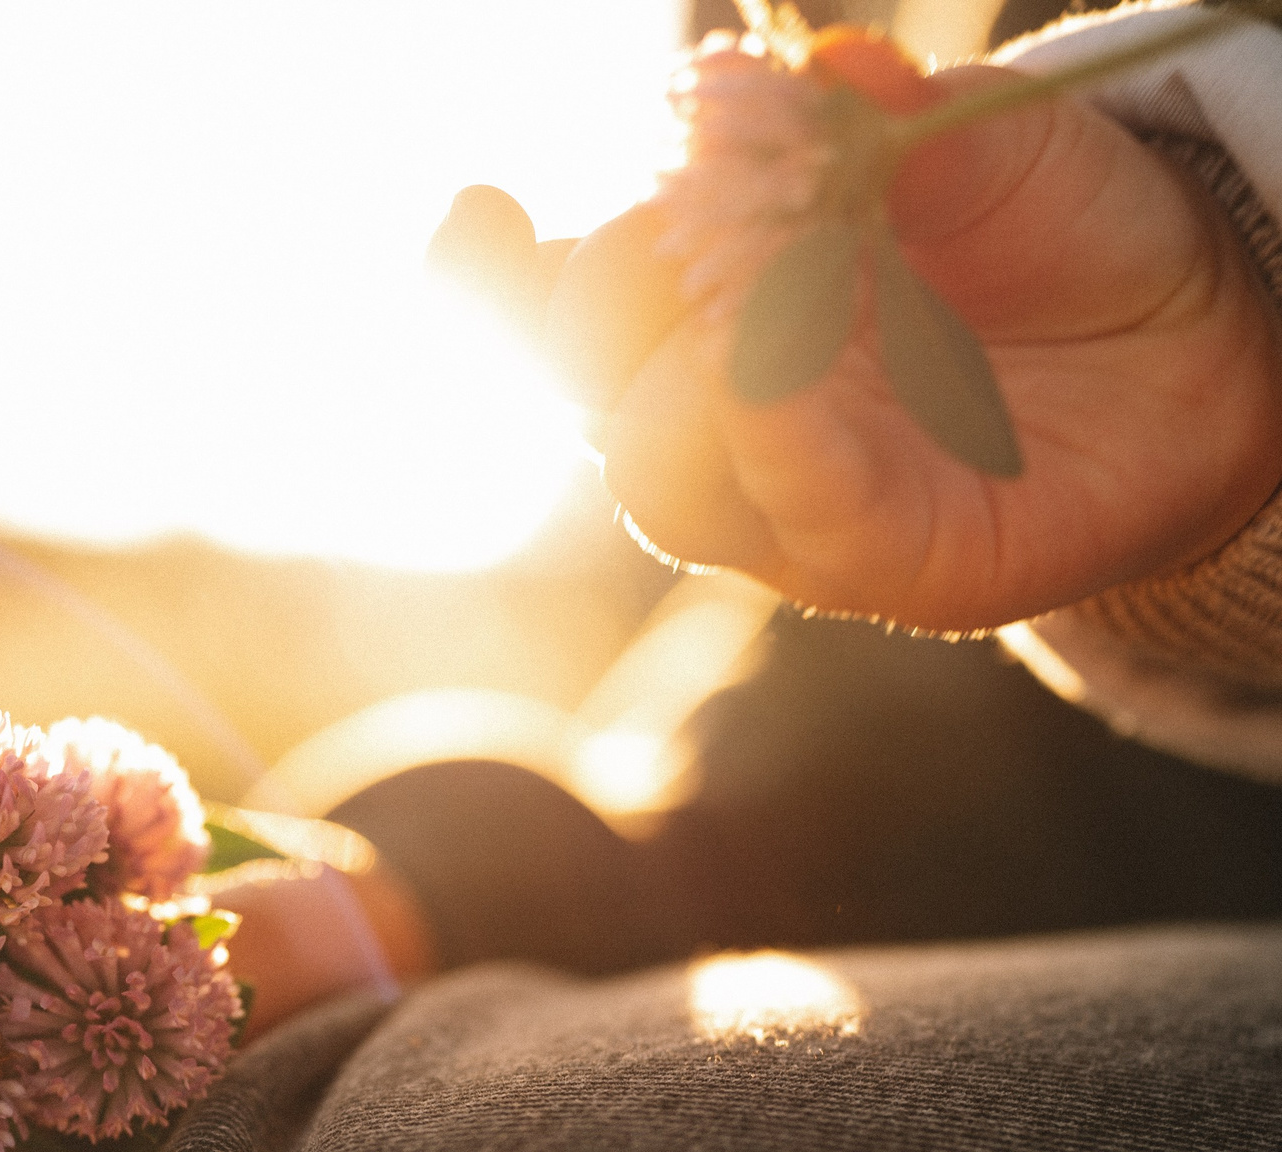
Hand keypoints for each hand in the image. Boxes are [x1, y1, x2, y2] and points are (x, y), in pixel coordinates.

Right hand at [540, 39, 1281, 631]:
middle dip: (591, 311)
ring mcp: (781, 494)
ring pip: (653, 475)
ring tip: (739, 302)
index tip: (481, 206)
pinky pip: (787, 512)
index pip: (548, 303)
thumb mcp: (986, 141)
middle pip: (578, 391)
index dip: (487, 271)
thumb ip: (896, 115)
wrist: (1198, 341)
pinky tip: (773, 372)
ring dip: (673, 387)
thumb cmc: (1059, 233)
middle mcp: (711, 409)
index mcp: (695, 299)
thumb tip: (828, 66)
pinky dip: (767, 437)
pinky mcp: (871, 558)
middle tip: (670, 234)